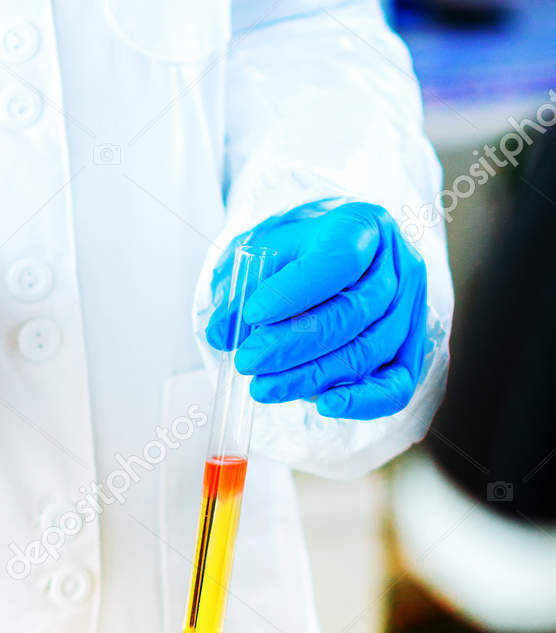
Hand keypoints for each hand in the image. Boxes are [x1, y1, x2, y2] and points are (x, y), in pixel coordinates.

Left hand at [206, 200, 427, 418]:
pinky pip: (396, 384)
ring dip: (312, 377)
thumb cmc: (298, 253)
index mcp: (362, 226)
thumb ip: (243, 288)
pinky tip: (325, 406)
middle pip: (352, 314)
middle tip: (249, 362)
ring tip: (263, 388)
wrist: (332, 259)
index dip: (294, 292)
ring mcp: (410, 309)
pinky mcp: (411, 349)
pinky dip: (362, 401)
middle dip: (293, 345)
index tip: (252, 315)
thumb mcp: (264, 253)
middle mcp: (396, 265)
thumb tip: (220, 332)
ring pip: (367, 351)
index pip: (337, 260)